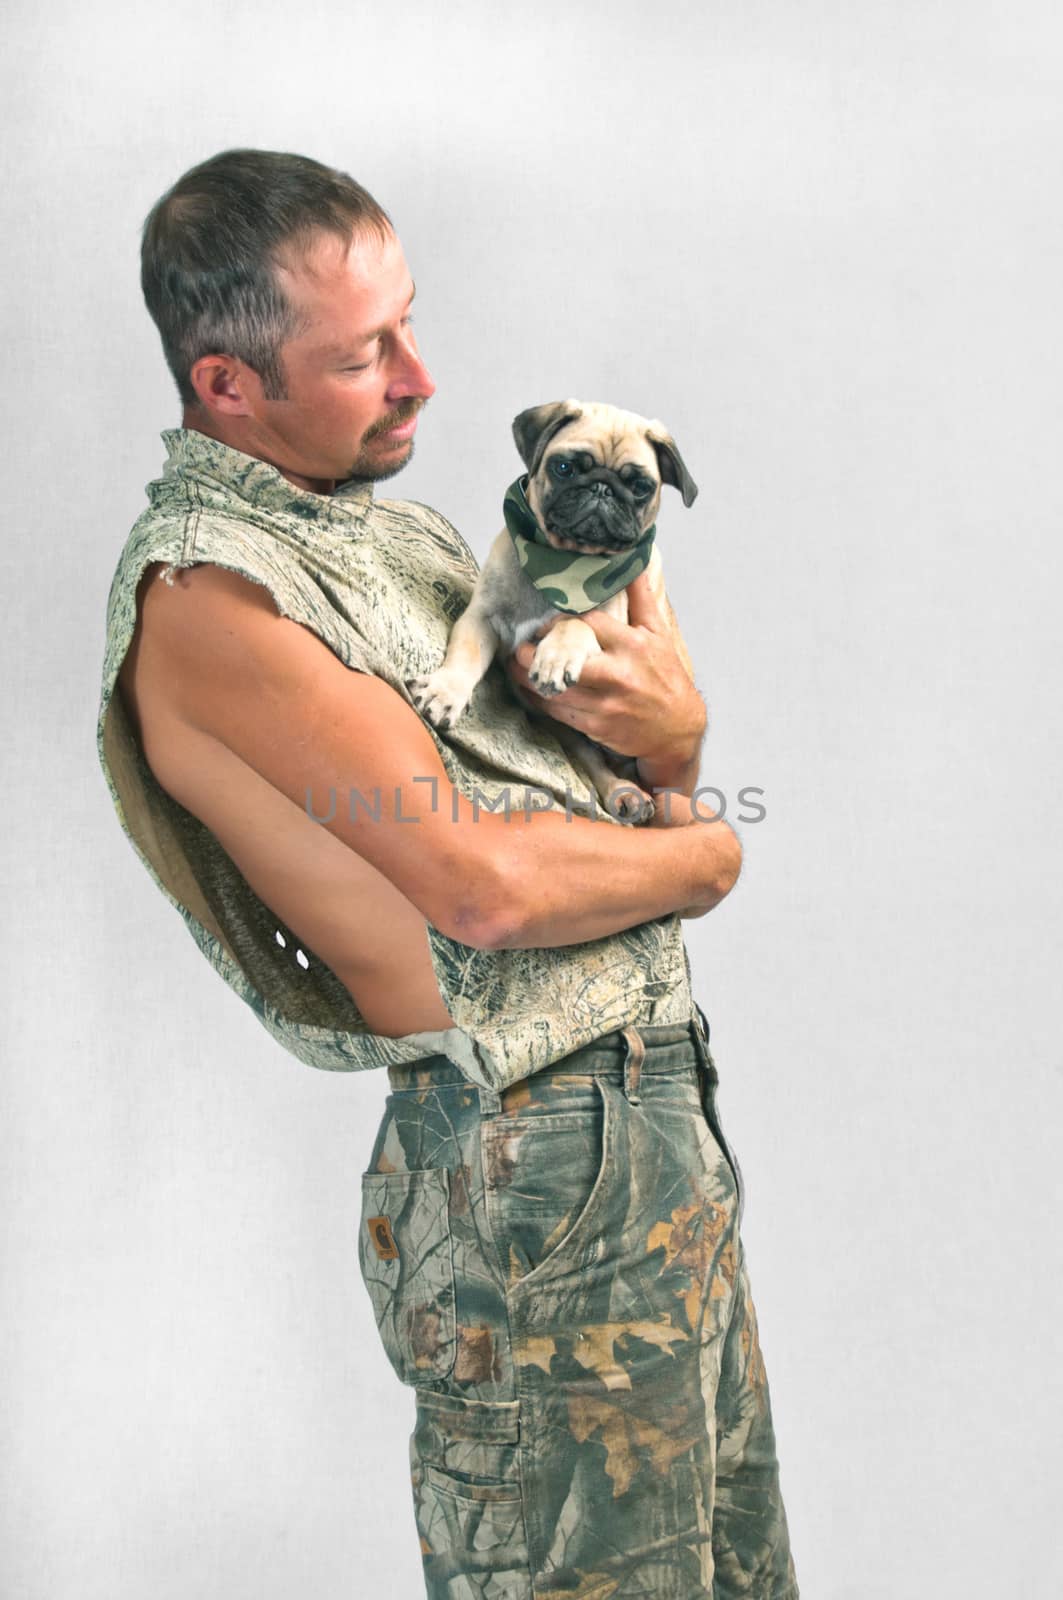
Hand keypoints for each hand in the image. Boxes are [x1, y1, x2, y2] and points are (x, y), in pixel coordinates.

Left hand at [504, 570, 705, 776]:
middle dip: (537, 652)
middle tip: (521, 646)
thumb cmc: (667, 677)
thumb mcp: (659, 634)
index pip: (589, 624)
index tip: (547, 623)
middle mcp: (618, 674)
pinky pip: (559, 712)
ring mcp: (606, 703)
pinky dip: (541, 701)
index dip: (562, 622)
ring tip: (516, 666)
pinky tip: (531, 690)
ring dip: (529, 678)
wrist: (677, 729)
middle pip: (565, 659)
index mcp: (633, 645)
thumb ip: (642, 599)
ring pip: (556, 688)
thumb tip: (632, 565)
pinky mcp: (596, 726)